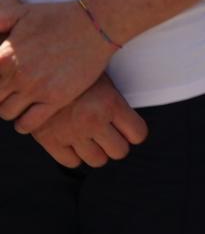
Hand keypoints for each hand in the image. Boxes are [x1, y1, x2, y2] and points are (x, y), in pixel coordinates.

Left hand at [0, 1, 115, 131]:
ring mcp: (37, 88)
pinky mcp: (56, 99)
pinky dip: (23, 124)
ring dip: (9, 108)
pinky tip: (28, 115)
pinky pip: (28, 124)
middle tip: (10, 89)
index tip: (3, 78)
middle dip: (0, 94)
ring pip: (6, 112)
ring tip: (19, 100)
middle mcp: (18, 75)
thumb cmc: (58, 17)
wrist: (96, 25)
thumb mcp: (21, 12)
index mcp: (5, 55)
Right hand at [31, 75, 146, 167]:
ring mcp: (71, 133)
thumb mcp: (103, 80)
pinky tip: (74, 142)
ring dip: (97, 152)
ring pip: (97, 160)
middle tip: (111, 137)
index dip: (135, 133)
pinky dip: (74, 155)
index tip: (129, 131)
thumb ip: (115, 101)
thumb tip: (129, 119)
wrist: (38, 70)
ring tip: (92, 140)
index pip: (137, 134)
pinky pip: (71, 162)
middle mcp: (93, 120)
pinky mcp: (49, 140)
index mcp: (111, 104)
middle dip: (117, 145)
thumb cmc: (75, 72)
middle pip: (119, 151)